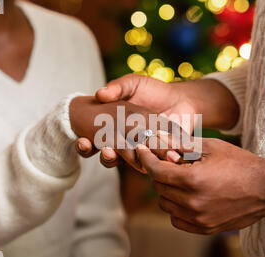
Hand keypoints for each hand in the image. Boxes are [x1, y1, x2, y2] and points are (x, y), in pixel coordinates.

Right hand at [76, 74, 238, 167]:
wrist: (181, 99)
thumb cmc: (154, 90)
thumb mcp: (133, 84)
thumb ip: (117, 87)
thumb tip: (100, 94)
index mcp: (113, 128)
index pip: (93, 142)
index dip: (84, 146)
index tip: (83, 141)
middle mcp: (124, 142)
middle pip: (108, 157)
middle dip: (105, 156)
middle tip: (106, 151)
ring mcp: (140, 151)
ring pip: (127, 163)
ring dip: (127, 162)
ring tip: (126, 156)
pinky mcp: (157, 155)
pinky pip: (149, 164)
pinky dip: (146, 163)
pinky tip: (146, 161)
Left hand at [135, 138, 264, 234]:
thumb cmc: (240, 163)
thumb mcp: (210, 147)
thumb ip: (179, 144)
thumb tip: (155, 137)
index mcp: (193, 180)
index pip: (155, 170)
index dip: (146, 158)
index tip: (142, 150)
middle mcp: (192, 203)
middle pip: (158, 187)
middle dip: (159, 172)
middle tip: (168, 161)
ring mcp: (198, 219)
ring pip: (165, 204)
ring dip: (167, 190)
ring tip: (181, 178)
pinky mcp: (204, 229)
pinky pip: (176, 220)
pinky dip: (176, 208)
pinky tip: (187, 196)